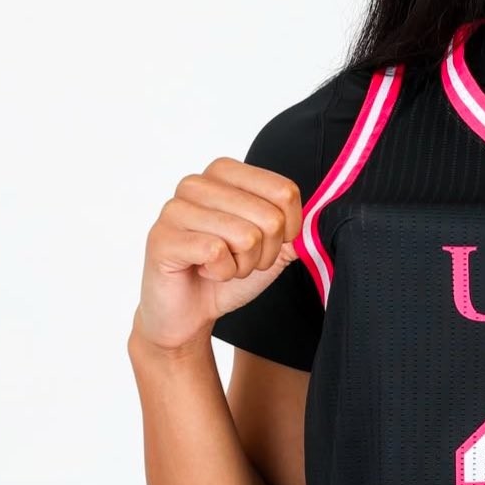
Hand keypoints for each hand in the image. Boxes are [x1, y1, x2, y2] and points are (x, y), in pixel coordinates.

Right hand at [133, 158, 304, 352]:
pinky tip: (204, 271)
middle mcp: (197, 183)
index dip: (289, 228)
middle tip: (240, 259)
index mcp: (225, 172)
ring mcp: (175, 208)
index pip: (285, 191)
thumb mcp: (273, 246)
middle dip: (264, 252)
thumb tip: (323, 215)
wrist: (189, 312)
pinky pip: (217, 252)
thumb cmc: (228, 270)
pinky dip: (221, 273)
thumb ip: (297, 227)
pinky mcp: (162, 237)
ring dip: (242, 264)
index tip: (270, 243)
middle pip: (269, 217)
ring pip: (246, 235)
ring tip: (221, 265)